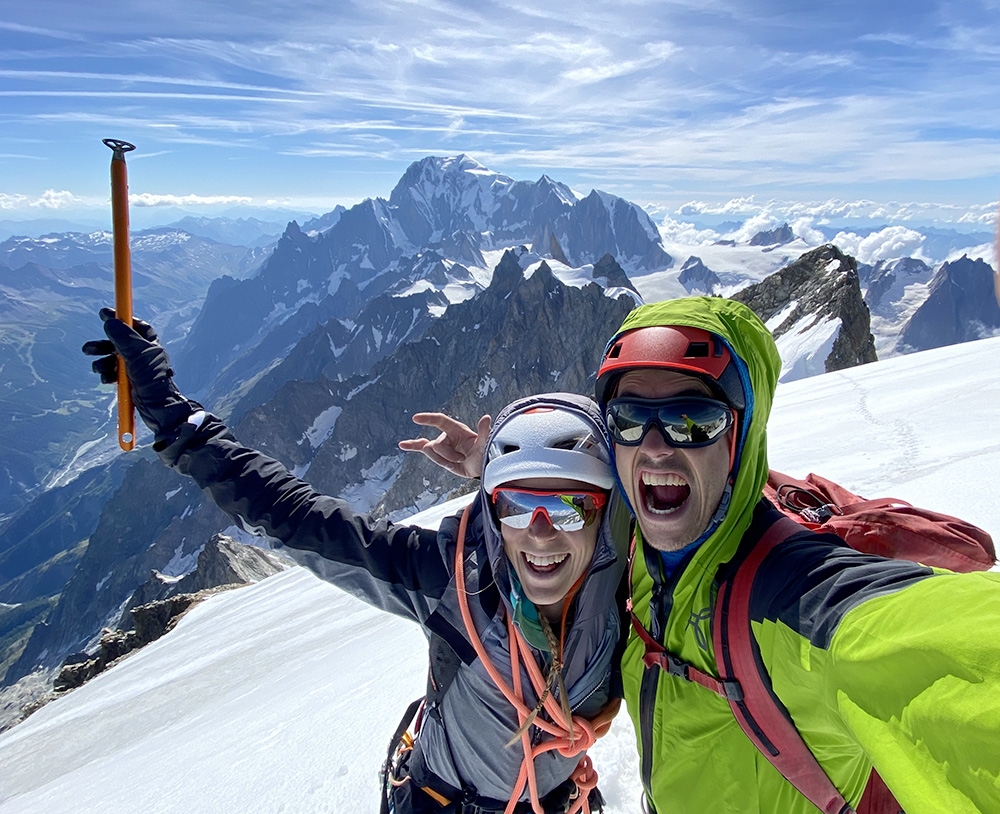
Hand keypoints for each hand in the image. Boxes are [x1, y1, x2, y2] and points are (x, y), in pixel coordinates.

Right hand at [82, 308, 201, 441]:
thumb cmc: (152, 380)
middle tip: (88, 350)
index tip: (104, 313)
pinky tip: (107, 380)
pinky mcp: (131, 381)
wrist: (158, 409)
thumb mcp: (137, 355)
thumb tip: (110, 321)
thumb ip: (124, 337)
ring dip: (102, 362)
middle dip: (103, 345)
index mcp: (150, 344)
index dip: (120, 318)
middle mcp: (143, 354)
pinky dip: (107, 374)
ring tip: (99, 369)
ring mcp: (136, 368)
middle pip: (118, 342)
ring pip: (113, 358)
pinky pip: (113, 373)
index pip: (134, 325)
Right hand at [398, 413, 490, 479]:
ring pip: (432, 453)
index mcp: (457, 429)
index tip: (416, 419)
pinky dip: (412, 446)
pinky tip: (402, 444)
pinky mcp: (438, 455)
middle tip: (463, 458)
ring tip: (458, 462)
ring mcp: (442, 446)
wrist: (481, 466)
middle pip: (436, 444)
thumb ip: (484, 432)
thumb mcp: (486, 444)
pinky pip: (423, 449)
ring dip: (445, 461)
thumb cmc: (485, 453)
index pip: (440, 421)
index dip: (428, 419)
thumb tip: (487, 418)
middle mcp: (447, 436)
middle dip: (448, 455)